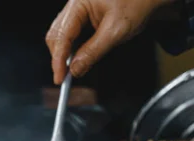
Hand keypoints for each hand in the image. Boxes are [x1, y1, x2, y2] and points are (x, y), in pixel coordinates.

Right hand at [46, 0, 170, 83]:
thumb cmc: (136, 3)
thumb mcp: (115, 32)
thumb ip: (93, 52)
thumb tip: (75, 70)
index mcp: (78, 2)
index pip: (61, 35)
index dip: (58, 59)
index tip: (60, 78)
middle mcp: (74, 5)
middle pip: (56, 36)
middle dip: (59, 58)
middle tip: (65, 79)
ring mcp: (78, 10)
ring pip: (62, 37)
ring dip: (66, 55)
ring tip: (73, 71)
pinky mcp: (83, 17)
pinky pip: (72, 35)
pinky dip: (74, 50)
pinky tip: (80, 59)